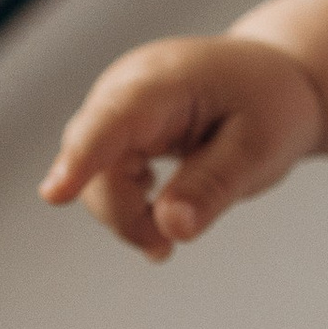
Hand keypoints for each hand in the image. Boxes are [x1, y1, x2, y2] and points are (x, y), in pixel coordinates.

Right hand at [39, 36, 324, 258]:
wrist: (273, 78)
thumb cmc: (269, 104)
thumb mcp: (261, 148)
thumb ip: (214, 186)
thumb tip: (171, 229)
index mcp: (164, 81)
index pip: (115, 120)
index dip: (83, 158)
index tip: (54, 194)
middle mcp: (125, 89)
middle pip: (98, 163)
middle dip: (125, 214)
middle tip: (164, 250)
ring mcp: (115, 109)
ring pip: (96, 178)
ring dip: (128, 217)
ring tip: (169, 241)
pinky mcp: (115, 131)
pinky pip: (104, 179)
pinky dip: (129, 209)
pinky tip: (160, 223)